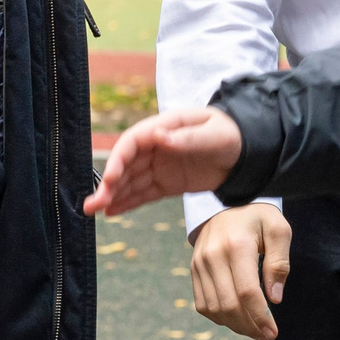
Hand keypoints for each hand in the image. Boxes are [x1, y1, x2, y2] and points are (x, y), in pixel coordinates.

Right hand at [84, 108, 243, 216]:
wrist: (246, 152)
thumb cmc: (231, 134)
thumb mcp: (214, 134)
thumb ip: (188, 137)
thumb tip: (159, 136)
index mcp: (164, 127)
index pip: (132, 142)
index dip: (118, 160)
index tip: (110, 180)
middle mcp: (156, 146)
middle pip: (126, 164)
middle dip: (108, 184)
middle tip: (92, 203)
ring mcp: (160, 165)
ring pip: (131, 181)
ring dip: (112, 195)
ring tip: (92, 211)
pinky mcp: (167, 183)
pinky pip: (143, 193)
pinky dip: (127, 202)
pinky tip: (111, 212)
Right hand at [190, 203, 292, 339]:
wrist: (226, 203)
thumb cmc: (258, 218)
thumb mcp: (278, 229)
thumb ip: (279, 262)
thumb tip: (274, 298)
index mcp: (236, 245)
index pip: (247, 292)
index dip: (260, 317)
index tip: (274, 333)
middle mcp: (213, 256)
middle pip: (229, 305)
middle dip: (250, 327)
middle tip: (268, 337)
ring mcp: (199, 264)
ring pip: (214, 309)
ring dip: (235, 326)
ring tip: (255, 331)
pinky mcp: (194, 270)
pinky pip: (203, 305)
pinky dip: (220, 318)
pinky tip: (237, 319)